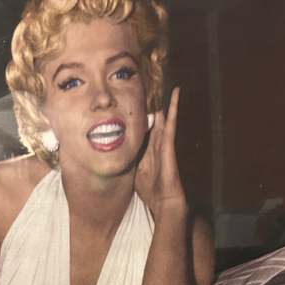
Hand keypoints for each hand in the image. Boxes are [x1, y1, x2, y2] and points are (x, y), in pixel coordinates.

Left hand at [135, 87, 186, 218]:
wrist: (165, 203)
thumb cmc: (150, 192)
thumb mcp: (133, 174)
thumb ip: (126, 163)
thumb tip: (110, 157)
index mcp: (146, 150)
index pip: (141, 129)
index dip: (136, 117)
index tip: (130, 102)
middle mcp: (156, 144)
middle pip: (152, 120)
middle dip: (149, 105)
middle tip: (146, 85)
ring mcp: (164, 143)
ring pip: (162, 117)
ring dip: (162, 101)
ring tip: (162, 82)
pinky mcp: (169, 144)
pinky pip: (171, 122)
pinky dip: (173, 108)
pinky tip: (175, 93)